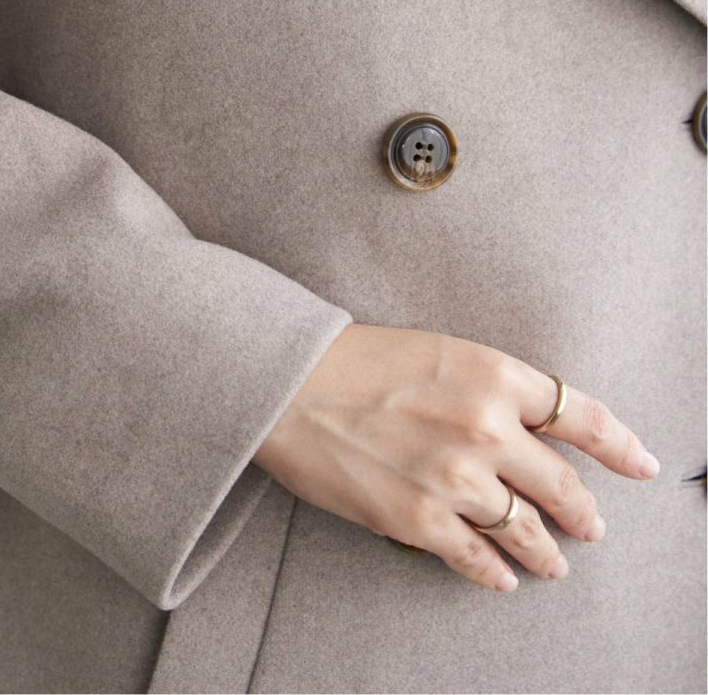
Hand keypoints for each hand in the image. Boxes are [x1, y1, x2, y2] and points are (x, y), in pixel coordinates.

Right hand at [252, 323, 658, 591]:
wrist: (286, 382)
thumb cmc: (356, 358)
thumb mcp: (439, 351)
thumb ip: (490, 387)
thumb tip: (527, 428)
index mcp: (494, 374)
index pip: (584, 414)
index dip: (622, 445)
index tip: (642, 464)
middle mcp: (486, 428)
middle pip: (563, 483)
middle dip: (584, 511)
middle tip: (592, 524)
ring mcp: (455, 479)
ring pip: (528, 532)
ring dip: (548, 552)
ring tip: (555, 562)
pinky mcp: (419, 520)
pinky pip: (478, 560)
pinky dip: (496, 573)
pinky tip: (502, 578)